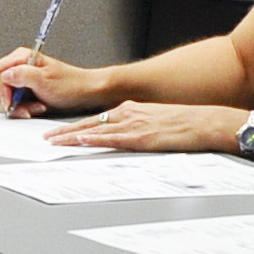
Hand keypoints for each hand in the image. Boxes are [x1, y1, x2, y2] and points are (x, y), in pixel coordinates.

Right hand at [0, 48, 107, 116]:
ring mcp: (23, 78)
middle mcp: (20, 66)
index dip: (1, 89)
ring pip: (6, 96)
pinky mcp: (26, 90)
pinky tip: (37, 107)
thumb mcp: (45, 80)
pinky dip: (24, 108)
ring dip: (19, 106)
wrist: (86, 93)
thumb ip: (22, 75)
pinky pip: (15, 102)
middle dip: (11, 101)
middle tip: (26, 108)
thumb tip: (4, 75)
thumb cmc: (71, 85)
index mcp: (22, 57)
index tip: (11, 101)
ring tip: (36, 107)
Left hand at [52, 102, 248, 153]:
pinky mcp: (144, 136)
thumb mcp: (155, 121)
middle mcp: (129, 113)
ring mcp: (135, 124)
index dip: (74, 126)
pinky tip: (83, 140)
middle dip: (65, 131)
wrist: (208, 121)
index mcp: (132, 110)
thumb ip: (136, 127)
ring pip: (97, 130)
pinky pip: (115, 138)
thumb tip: (121, 138)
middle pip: (90, 122)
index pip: (96, 119)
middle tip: (46, 138)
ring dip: (73, 136)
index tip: (57, 132)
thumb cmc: (186, 123)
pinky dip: (97, 138)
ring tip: (54, 142)